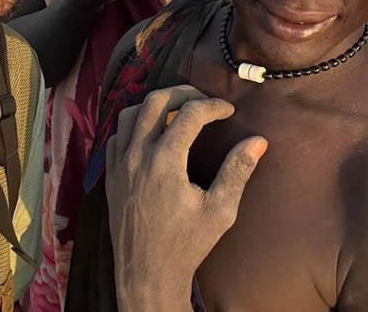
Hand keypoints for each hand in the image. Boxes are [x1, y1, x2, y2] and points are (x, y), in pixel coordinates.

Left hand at [106, 85, 267, 311]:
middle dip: (183, 92)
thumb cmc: (186, 244)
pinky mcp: (110, 173)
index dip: (212, 105)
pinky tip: (151, 133)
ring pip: (131, 112)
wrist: (146, 275)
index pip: (189, 113)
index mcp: (165, 161)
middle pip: (156, 100)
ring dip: (155, 104)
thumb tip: (258, 141)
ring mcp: (119, 163)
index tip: (228, 110)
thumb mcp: (220, 210)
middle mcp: (137, 155)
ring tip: (177, 110)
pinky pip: (117, 134)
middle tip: (204, 100)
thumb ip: (238, 171)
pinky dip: (135, 123)